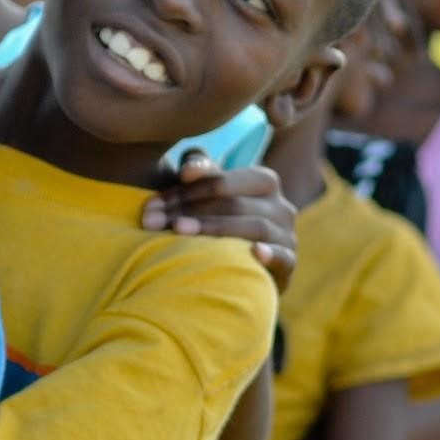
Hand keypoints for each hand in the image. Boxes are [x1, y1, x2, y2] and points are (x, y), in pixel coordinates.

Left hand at [143, 153, 295, 288]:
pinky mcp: (290, 264)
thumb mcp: (206, 193)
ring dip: (214, 229)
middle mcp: (281, 205)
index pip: (222, 182)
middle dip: (190, 211)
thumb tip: (188, 169)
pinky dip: (270, 253)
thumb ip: (199, 170)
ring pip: (255, 227)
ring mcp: (287, 235)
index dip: (184, 191)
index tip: (150, 206)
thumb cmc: (217, 221)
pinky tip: (253, 253)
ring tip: (178, 232)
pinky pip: (284, 256)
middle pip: (235, 204)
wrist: (241, 269)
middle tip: (154, 221)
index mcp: (263, 181)